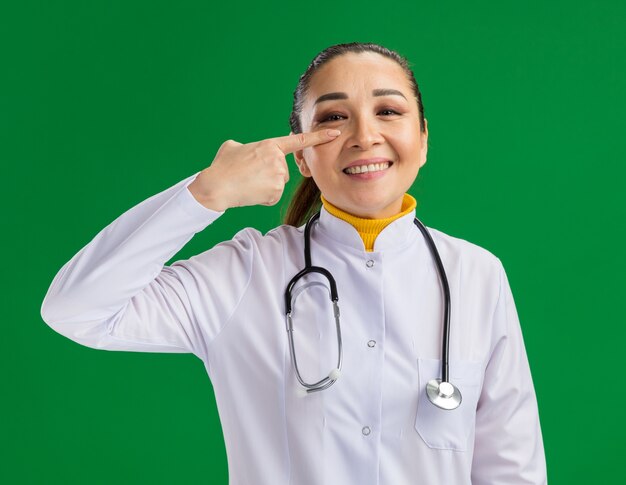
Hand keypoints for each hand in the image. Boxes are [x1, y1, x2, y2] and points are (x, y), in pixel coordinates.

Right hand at [188, 129, 340, 210]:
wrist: (217, 186)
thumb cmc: (222, 166)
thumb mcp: (232, 147)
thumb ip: (246, 147)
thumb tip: (244, 151)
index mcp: (270, 145)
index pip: (299, 141)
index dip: (319, 137)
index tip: (335, 133)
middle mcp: (278, 159)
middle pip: (282, 170)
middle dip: (270, 174)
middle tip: (250, 175)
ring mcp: (278, 176)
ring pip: (278, 183)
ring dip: (266, 186)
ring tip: (248, 183)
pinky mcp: (276, 192)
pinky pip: (274, 196)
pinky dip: (263, 197)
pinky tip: (251, 193)